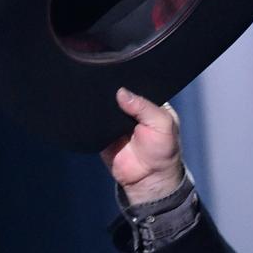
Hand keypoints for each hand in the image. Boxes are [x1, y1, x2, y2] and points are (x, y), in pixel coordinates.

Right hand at [100, 88, 183, 205]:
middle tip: (105, 85)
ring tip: (96, 97)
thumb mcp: (162, 124)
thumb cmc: (163, 152)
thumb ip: (144, 106)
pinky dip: (90, 116)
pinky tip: (89, 111)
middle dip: (111, 90)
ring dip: (100, 103)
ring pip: (103, 104)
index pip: (135, 84)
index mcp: (149, 102)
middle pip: (117, 92)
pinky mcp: (102, 131)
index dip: (128, 79)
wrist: (148, 180)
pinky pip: (92, 120)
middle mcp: (132, 109)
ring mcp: (115, 119)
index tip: (118, 72)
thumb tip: (121, 92)